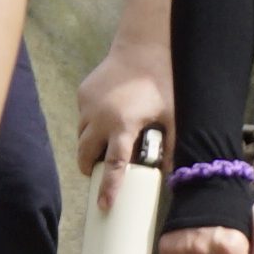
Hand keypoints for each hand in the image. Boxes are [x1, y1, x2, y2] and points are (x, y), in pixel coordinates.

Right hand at [71, 41, 172, 211]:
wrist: (143, 48)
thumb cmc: (161, 83)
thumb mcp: (172, 117)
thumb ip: (172, 147)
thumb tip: (172, 174)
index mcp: (123, 126)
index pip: (113, 165)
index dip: (108, 188)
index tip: (103, 206)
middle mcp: (100, 118)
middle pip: (85, 156)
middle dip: (89, 169)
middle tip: (98, 175)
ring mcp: (87, 106)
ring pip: (81, 137)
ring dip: (89, 147)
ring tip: (103, 148)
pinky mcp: (82, 94)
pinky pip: (82, 118)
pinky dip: (90, 125)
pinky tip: (105, 119)